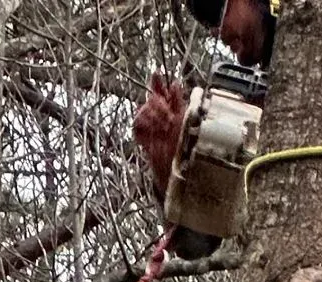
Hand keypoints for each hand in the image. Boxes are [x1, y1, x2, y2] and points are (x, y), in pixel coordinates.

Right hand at [132, 75, 187, 195]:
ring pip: (145, 108)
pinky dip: (145, 124)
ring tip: (164, 127)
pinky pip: (137, 121)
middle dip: (159, 105)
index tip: (156, 74)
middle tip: (168, 116)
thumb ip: (178, 101)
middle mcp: (159, 114)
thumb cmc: (183, 146)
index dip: (158, 83)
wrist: (174, 166)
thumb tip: (174, 83)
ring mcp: (149, 123)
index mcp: (171, 109)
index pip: (162, 91)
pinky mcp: (141, 133)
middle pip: (153, 98)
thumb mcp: (184, 120)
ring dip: (154, 116)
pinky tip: (153, 130)